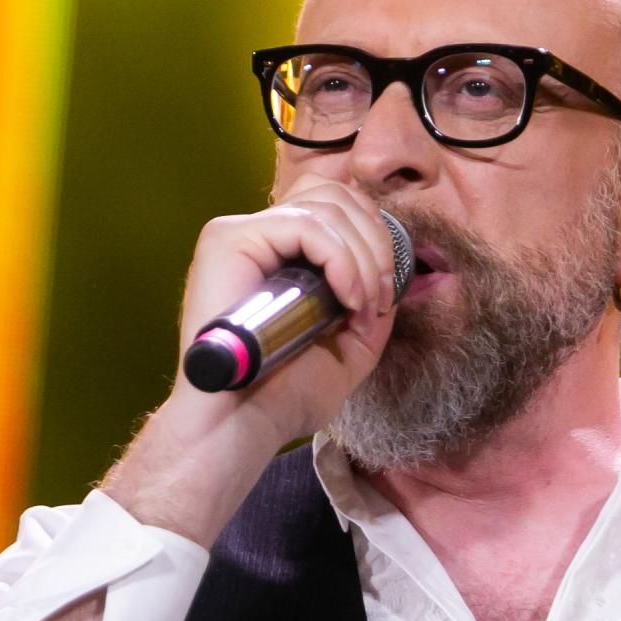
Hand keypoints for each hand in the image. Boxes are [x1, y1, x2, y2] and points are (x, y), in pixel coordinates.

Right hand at [164, 173, 402, 442]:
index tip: (382, 295)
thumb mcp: (345, 351)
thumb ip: (370, 311)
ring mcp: (240, 234)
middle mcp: (257, 237)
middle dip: (376, 242)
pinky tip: (347, 297)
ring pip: (326, 206)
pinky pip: (304, 225)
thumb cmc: (283, 397)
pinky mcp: (228, 239)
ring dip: (363, 256)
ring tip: (364, 304)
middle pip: (335, 195)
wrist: (243, 425)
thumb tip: (393, 281)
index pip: (335, 206)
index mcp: (279, 256)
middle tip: (379, 298)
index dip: (373, 236)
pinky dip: (341, 259)